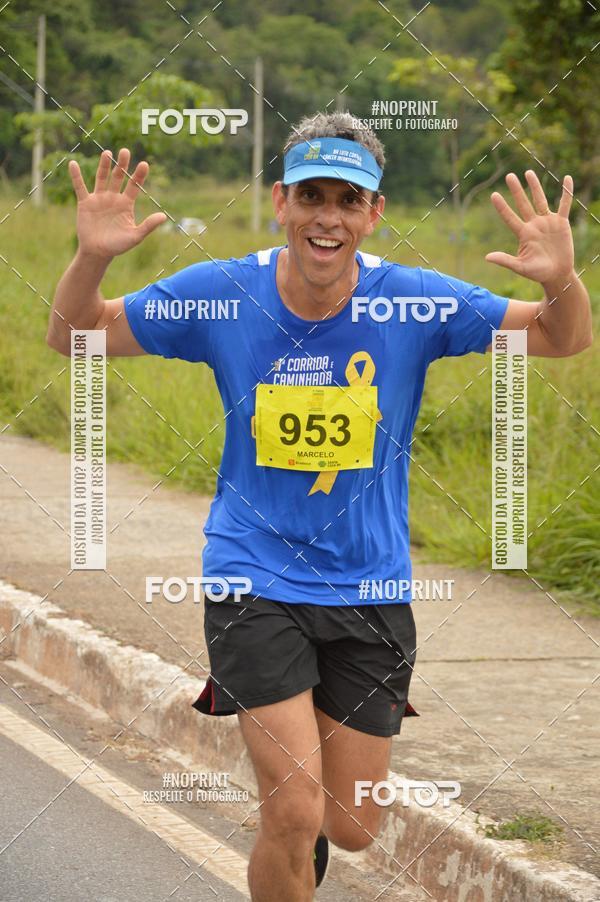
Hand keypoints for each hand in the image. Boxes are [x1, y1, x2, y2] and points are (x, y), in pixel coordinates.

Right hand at [68, 148, 166, 260]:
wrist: (98, 252)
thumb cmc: (118, 246)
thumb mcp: (135, 236)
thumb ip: (148, 226)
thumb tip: (163, 216)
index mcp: (126, 204)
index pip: (134, 186)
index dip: (139, 175)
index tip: (144, 164)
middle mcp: (113, 198)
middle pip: (118, 177)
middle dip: (121, 164)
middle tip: (125, 151)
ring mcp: (99, 198)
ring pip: (102, 178)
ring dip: (104, 165)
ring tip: (107, 152)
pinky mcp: (85, 203)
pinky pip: (80, 187)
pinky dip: (76, 176)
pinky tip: (73, 164)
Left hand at [485, 170, 574, 284]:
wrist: (557, 274)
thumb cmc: (537, 273)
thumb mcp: (520, 267)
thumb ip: (505, 260)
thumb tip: (487, 257)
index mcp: (523, 234)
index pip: (510, 217)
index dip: (502, 207)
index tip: (493, 195)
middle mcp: (534, 225)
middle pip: (523, 203)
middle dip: (516, 190)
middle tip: (509, 176)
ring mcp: (547, 222)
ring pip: (540, 200)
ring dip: (535, 186)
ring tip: (528, 172)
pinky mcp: (561, 223)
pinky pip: (564, 204)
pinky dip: (566, 192)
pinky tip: (567, 179)